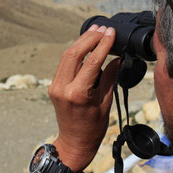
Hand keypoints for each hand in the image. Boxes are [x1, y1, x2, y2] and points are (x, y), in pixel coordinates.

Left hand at [48, 25, 119, 171]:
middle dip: (89, 38)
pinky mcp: (54, 86)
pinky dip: (75, 52)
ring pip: (66, 56)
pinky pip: (64, 63)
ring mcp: (55, 86)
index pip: (91, 62)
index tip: (111, 33)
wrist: (74, 142)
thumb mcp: (105, 102)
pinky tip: (85, 44)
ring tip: (95, 31)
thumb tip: (117, 58)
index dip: (102, 45)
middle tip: (103, 29)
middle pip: (74, 53)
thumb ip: (109, 77)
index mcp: (77, 94)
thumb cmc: (93, 128)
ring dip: (81, 42)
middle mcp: (63, 88)